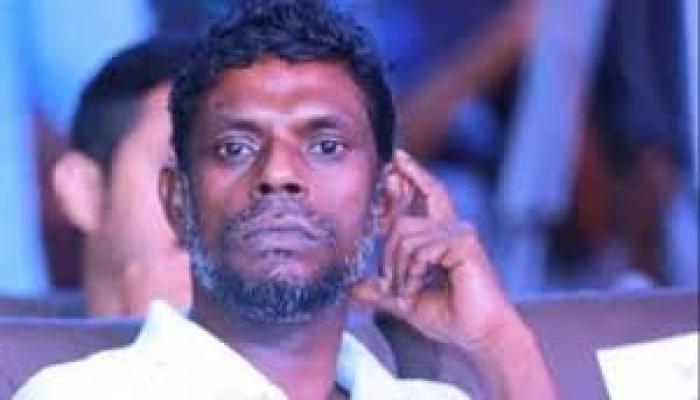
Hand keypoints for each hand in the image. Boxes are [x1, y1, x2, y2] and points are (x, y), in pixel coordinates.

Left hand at [352, 150, 518, 348]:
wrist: (480, 335)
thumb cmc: (451, 317)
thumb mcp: (406, 300)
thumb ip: (381, 290)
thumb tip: (352, 290)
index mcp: (442, 235)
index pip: (425, 194)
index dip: (410, 175)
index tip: (396, 160)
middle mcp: (452, 228)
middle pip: (402, 222)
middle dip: (388, 256)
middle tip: (393, 286)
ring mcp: (460, 232)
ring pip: (406, 237)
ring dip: (400, 271)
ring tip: (409, 292)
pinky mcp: (464, 243)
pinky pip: (420, 249)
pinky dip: (413, 273)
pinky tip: (420, 288)